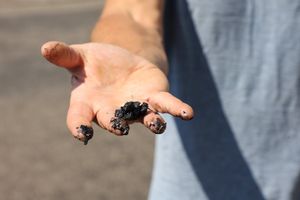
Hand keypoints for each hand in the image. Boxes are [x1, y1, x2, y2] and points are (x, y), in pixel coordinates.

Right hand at [41, 41, 192, 143]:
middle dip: (116, 124)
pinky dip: (177, 110)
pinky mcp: (154, 98)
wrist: (120, 63)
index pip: (79, 118)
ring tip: (158, 125)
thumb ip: (65, 55)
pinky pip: (167, 106)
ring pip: (144, 118)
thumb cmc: (96, 64)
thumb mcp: (80, 56)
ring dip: (152, 122)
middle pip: (113, 120)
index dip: (79, 126)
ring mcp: (135, 107)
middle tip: (120, 128)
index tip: (82, 134)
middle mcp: (111, 110)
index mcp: (88, 102)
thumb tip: (45, 48)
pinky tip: (188, 114)